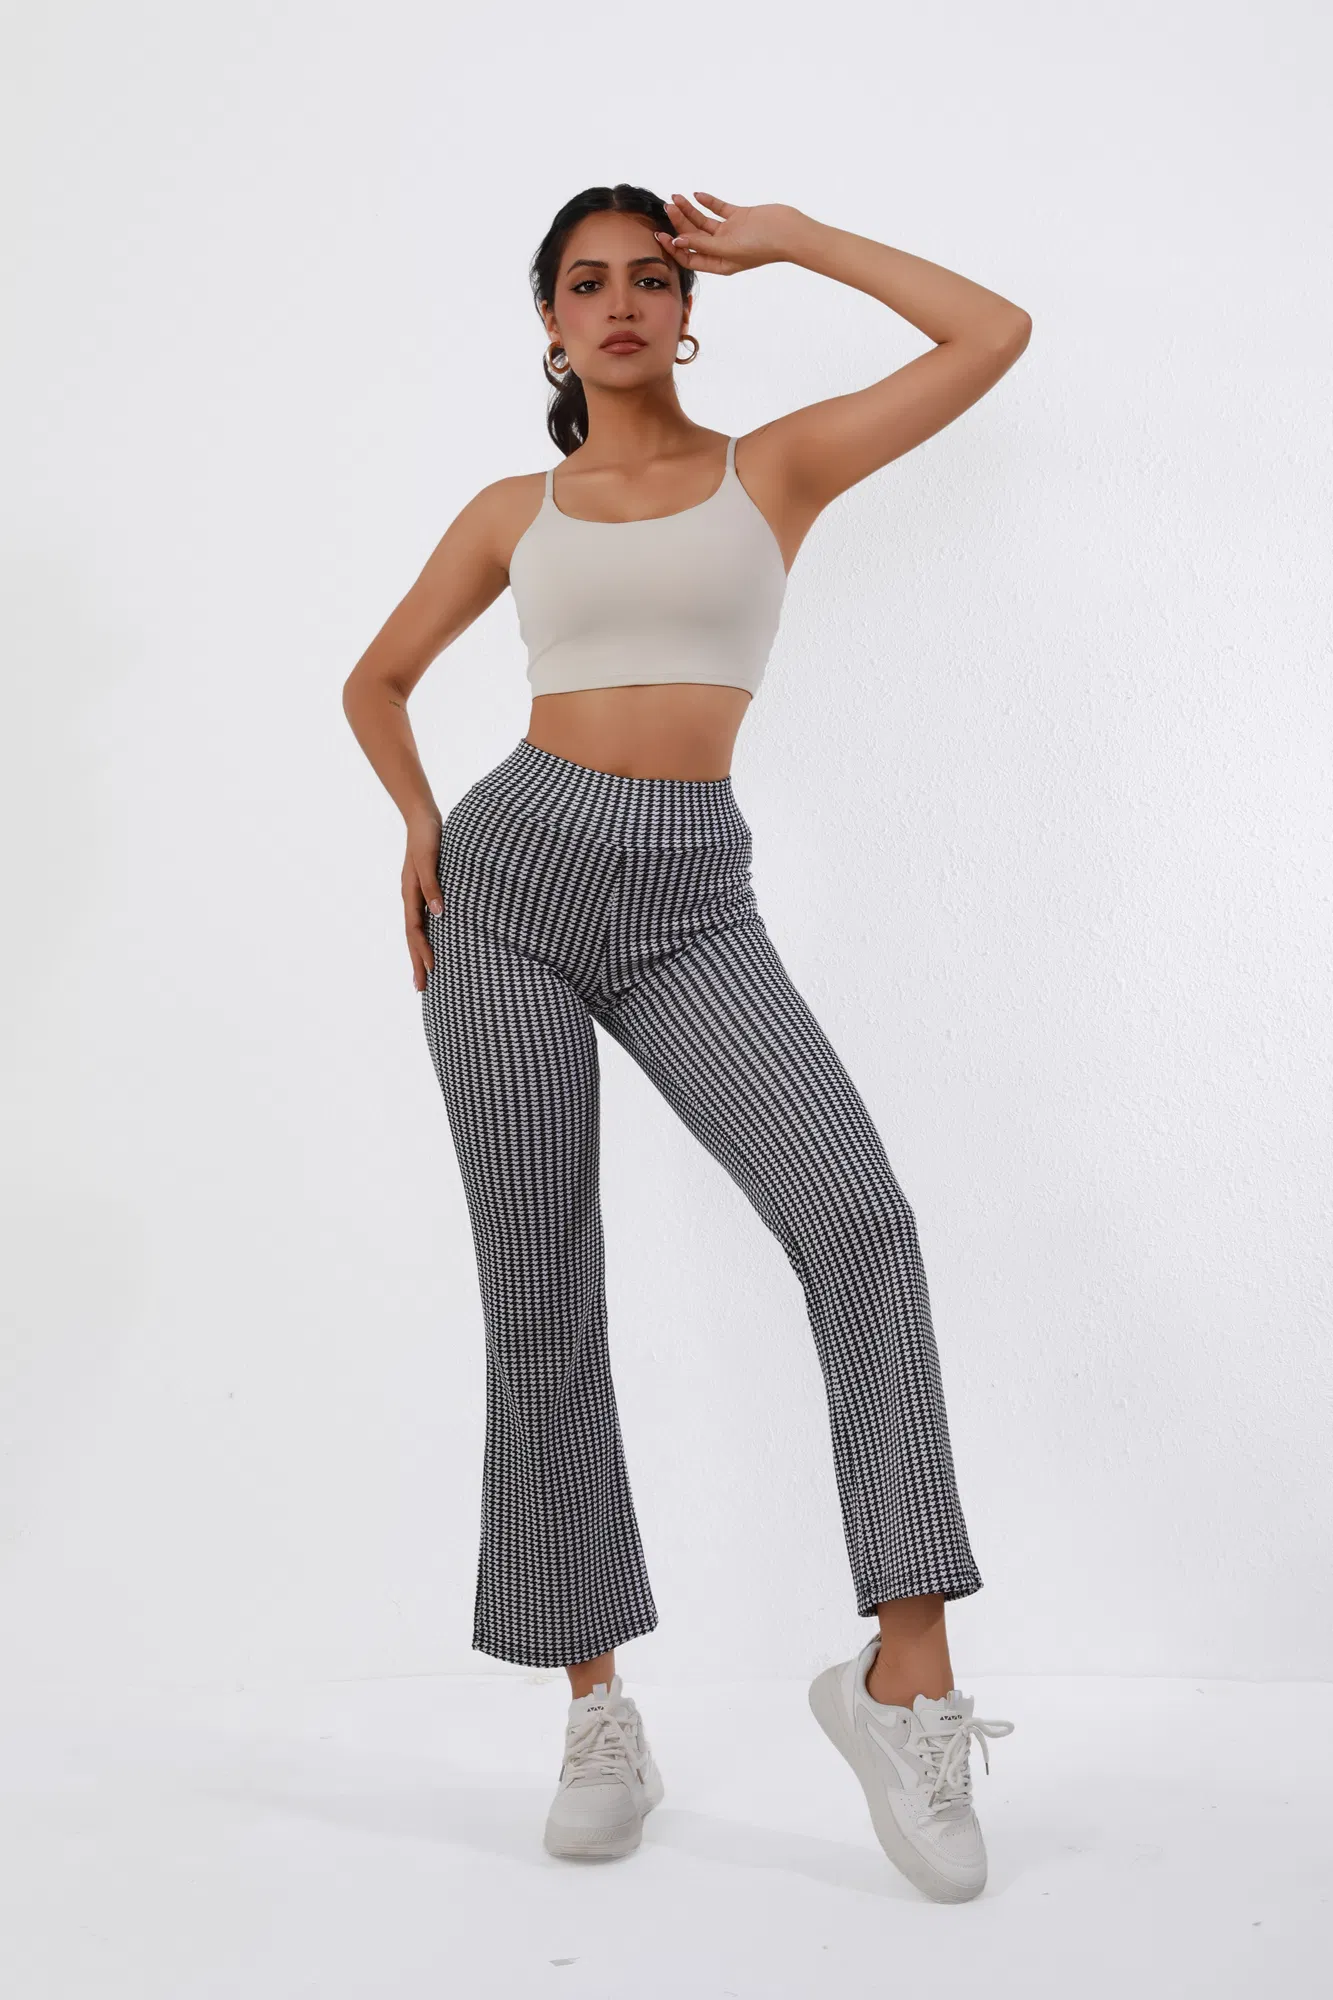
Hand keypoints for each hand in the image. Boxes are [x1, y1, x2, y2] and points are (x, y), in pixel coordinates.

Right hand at [403, 812, 443, 993]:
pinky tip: (434, 945)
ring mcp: (416, 896)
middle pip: (413, 937)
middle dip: (418, 963)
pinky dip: (426, 937)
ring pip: (416, 931)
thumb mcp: (430, 858)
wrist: (423, 817)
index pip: (415, 930)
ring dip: (420, 954)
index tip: (432, 970)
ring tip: (425, 976)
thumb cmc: (428, 836)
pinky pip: (423, 920)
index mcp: (410, 893)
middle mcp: (411, 898)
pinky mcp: (424, 891)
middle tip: (421, 989)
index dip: (423, 951)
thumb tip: (440, 913)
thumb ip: (433, 885)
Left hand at [654, 193, 804, 276]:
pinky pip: (719, 209)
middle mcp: (723, 249)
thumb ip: (703, 244)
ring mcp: (731, 233)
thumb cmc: (763, 245)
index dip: (674, 247)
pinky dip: (708, 202)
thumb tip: (679, 241)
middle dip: (679, 222)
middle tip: (667, 206)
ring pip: (703, 222)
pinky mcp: (739, 217)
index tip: (661, 234)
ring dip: (689, 210)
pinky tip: (696, 194)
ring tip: (676, 197)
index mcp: (719, 263)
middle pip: (694, 236)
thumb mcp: (729, 247)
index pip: (690, 257)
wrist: (790, 231)